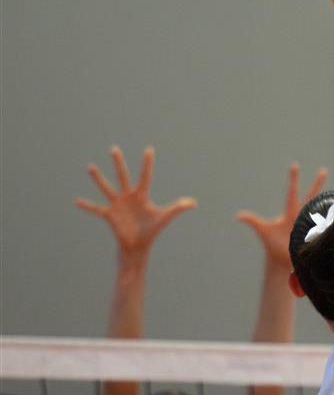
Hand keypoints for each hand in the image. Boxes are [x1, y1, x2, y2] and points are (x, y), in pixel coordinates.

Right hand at [75, 145, 196, 254]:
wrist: (138, 245)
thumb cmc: (151, 229)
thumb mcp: (165, 217)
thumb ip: (178, 208)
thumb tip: (195, 203)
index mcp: (142, 194)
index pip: (145, 176)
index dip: (147, 164)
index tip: (149, 149)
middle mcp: (128, 196)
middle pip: (123, 176)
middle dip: (119, 163)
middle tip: (114, 149)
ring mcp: (117, 204)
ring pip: (107, 187)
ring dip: (99, 178)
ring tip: (90, 167)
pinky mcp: (109, 214)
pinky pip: (96, 209)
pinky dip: (87, 206)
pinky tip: (76, 201)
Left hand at [236, 163, 327, 268]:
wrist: (281, 259)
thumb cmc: (272, 243)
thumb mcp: (263, 230)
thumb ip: (252, 221)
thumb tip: (238, 216)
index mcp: (290, 212)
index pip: (292, 193)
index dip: (293, 180)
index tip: (294, 164)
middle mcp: (300, 215)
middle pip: (310, 196)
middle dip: (317, 184)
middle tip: (323, 170)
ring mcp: (309, 224)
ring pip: (320, 210)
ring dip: (328, 203)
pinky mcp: (314, 235)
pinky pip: (324, 226)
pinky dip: (331, 222)